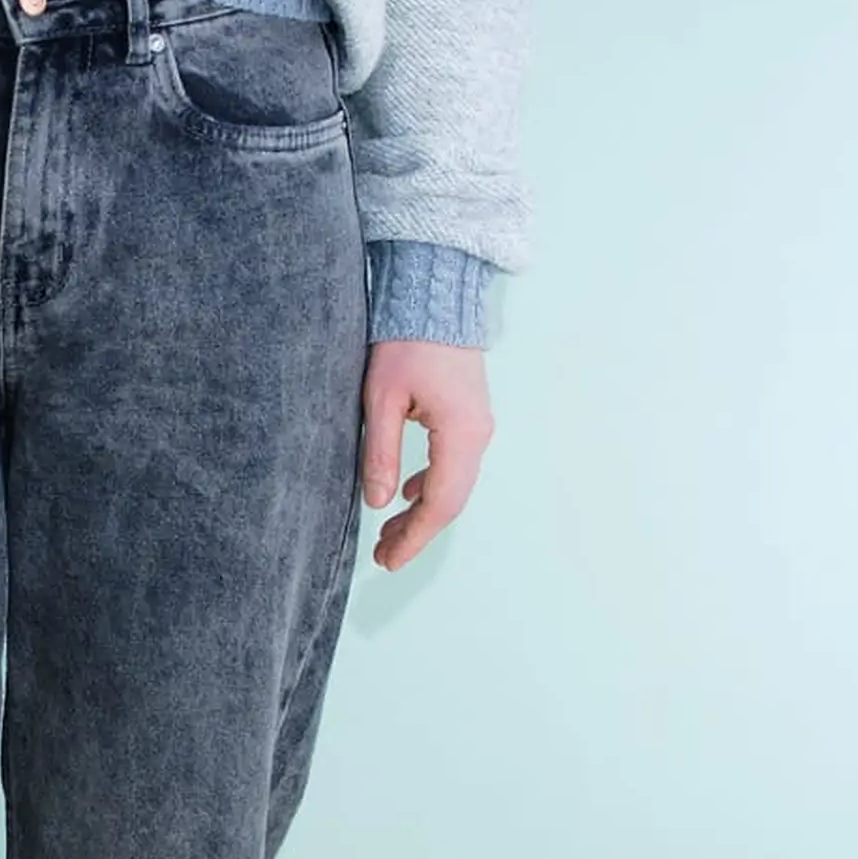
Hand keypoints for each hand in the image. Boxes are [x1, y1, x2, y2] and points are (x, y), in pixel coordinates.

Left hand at [360, 341, 493, 571]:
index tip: (387, 561)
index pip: (439, 503)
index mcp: (460, 434)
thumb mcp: (381, 399)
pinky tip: (406, 495)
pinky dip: (430, 487)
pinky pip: (453, 465)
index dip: (414, 538)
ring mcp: (478, 426)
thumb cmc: (406, 342)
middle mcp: (478, 435)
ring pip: (453, 485)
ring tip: (388, 533)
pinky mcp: (469, 417)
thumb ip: (380, 453)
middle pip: (450, 501)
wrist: (435, 297)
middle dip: (417, 533)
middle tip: (383, 557)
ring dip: (422, 512)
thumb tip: (379, 502)